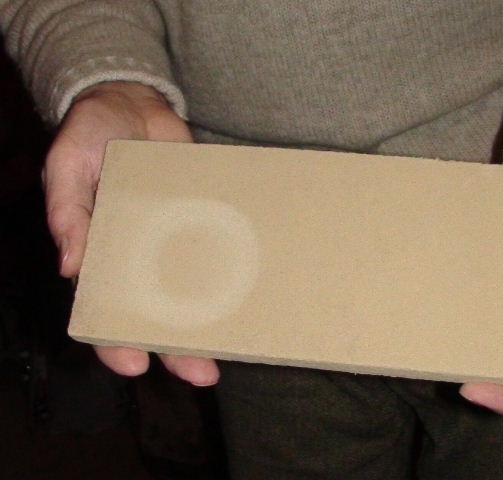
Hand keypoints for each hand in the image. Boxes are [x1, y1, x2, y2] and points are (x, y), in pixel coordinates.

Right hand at [45, 81, 218, 385]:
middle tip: (202, 373)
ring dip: (211, 319)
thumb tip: (70, 264)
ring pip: (193, 289)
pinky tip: (250, 293)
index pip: (104, 307)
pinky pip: (216, 249)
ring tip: (234, 346)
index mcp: (100, 251)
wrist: (134, 103)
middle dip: (177, 346)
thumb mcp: (67, 166)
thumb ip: (67, 211)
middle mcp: (140, 255)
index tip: (133, 363)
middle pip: (157, 311)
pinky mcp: (202, 219)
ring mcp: (175, 240)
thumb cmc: (91, 133)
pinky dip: (231, 271)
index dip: (114, 339)